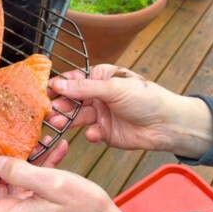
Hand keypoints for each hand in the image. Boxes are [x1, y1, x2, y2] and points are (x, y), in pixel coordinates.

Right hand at [47, 64, 212, 158]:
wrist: (168, 124)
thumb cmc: (146, 98)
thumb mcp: (113, 88)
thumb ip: (84, 88)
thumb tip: (58, 84)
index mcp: (100, 77)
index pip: (74, 79)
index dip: (59, 85)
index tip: (44, 90)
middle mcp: (98, 95)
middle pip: (72, 100)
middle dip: (59, 105)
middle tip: (46, 111)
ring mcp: (101, 114)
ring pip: (78, 117)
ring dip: (68, 120)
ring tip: (57, 123)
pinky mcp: (106, 133)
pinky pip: (91, 132)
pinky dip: (90, 134)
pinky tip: (94, 134)